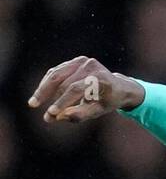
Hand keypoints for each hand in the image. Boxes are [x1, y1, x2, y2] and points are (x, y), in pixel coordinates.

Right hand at [28, 56, 144, 122]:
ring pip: (56, 74)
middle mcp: (92, 66)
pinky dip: (47, 82)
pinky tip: (40, 94)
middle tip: (37, 108)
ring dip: (44, 89)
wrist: (118, 87)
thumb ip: (81, 114)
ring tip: (34, 103)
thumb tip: (59, 116)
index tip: (51, 113)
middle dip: (50, 97)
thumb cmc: (107, 101)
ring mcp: (83, 61)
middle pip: (64, 81)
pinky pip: (56, 71)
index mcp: (101, 79)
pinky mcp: (75, 61)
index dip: (62, 101)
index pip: (77, 89)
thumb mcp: (98, 111)